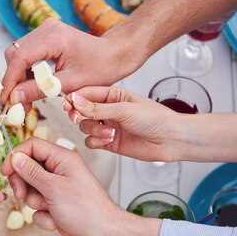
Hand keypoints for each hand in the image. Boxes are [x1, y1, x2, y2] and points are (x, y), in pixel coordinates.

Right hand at [0, 19, 139, 107]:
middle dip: (13, 81)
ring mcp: (44, 30)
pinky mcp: (44, 36)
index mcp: (54, 38)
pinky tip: (31, 89)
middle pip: (15, 55)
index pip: (19, 58)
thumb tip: (14, 99)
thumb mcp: (69, 84)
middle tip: (17, 105)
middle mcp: (46, 29)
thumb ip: (39, 90)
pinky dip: (25, 73)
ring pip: (17, 55)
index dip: (10, 81)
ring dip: (18, 78)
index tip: (7, 101)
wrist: (115, 54)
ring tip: (25, 101)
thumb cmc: (100, 68)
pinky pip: (26, 54)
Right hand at [0, 138, 122, 235]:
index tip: (5, 171)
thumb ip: (31, 172)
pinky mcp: (56, 204)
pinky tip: (56, 221)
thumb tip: (15, 158)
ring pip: (31, 189)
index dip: (16, 156)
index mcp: (63, 159)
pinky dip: (43, 215)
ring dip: (35, 202)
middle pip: (28, 168)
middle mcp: (60, 170)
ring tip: (48, 209)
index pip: (33, 146)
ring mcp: (57, 188)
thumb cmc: (85, 209)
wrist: (101, 235)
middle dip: (23, 183)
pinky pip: (38, 206)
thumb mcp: (53, 188)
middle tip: (21, 195)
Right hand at [65, 86, 183, 161]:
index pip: (86, 94)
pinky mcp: (108, 142)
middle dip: (79, 115)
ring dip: (93, 130)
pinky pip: (91, 141)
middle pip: (81, 111)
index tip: (67, 104)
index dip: (74, 99)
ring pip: (85, 127)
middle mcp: (108, 110)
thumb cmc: (154, 118)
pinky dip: (97, 141)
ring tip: (109, 132)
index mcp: (112, 95)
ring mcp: (107, 126)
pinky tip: (110, 140)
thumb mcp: (123, 109)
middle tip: (78, 118)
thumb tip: (76, 101)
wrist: (169, 139)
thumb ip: (97, 108)